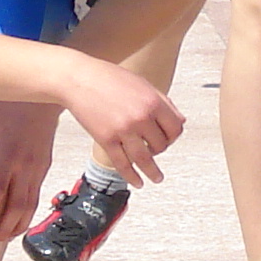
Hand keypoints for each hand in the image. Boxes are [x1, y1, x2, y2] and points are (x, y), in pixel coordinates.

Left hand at [0, 98, 65, 238]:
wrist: (45, 95)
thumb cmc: (9, 103)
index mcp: (7, 155)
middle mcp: (24, 166)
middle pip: (16, 205)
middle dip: (5, 228)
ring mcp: (36, 168)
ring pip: (30, 205)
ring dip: (18, 225)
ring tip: (4, 240)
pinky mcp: (44, 167)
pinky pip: (36, 196)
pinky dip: (27, 212)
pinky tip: (18, 221)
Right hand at [57, 58, 183, 185]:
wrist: (79, 79)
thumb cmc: (110, 78)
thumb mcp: (143, 84)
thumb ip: (163, 102)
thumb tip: (181, 120)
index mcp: (152, 101)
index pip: (175, 128)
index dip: (174, 136)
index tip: (169, 139)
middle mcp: (140, 117)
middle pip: (161, 145)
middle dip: (160, 149)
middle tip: (155, 150)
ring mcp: (123, 130)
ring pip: (145, 159)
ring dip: (153, 172)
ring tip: (157, 179)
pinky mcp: (106, 139)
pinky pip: (122, 164)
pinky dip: (132, 176)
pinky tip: (137, 182)